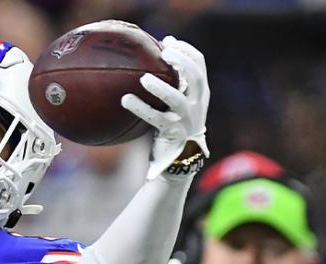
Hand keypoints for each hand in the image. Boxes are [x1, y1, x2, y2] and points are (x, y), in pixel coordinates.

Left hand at [121, 36, 209, 179]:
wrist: (179, 160)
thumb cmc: (173, 126)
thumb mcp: (178, 104)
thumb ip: (171, 86)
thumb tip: (148, 62)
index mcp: (200, 94)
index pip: (200, 66)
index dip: (187, 51)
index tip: (169, 42)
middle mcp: (197, 105)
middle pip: (196, 77)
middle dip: (182, 61)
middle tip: (164, 52)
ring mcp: (186, 119)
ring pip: (177, 98)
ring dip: (160, 87)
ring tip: (143, 78)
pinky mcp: (172, 133)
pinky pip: (155, 118)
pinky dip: (140, 107)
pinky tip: (125, 99)